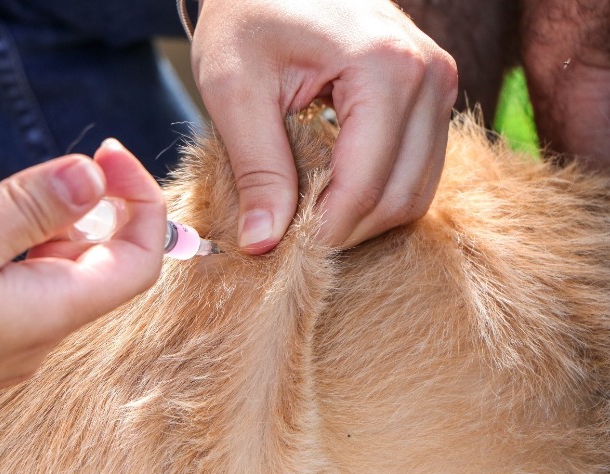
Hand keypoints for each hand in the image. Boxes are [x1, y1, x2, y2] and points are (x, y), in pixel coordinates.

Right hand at [0, 139, 164, 445]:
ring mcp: (7, 339)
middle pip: (83, 253)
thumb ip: (30, 208)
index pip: (139, 259)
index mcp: (50, 313)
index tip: (107, 153)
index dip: (139, 201)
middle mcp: (39, 333)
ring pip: (30, 257)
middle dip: (43, 209)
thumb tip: (95, 176)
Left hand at [192, 0, 456, 251]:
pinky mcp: (432, 93)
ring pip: (415, 191)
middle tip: (291, 239)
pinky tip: (331, 190)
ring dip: (363, 217)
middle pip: (400, 196)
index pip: (365, 184)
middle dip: (344, 230)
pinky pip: (417, 169)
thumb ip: (256, 168)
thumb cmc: (247, 15)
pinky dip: (376, 193)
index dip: (323, 231)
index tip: (280, 250)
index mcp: (384, 67)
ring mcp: (438, 83)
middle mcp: (428, 75)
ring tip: (308, 216)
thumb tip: (264, 244)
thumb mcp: (235, 89)